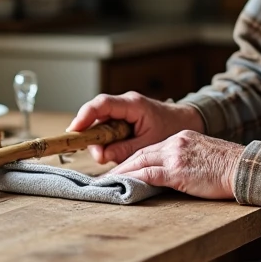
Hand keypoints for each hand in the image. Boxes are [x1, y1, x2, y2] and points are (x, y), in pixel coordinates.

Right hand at [67, 92, 203, 163]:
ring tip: (114, 155)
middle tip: (101, 157)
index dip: (85, 116)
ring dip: (101, 141)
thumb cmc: (171, 129)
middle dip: (93, 137)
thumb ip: (124, 150)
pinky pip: (107, 127)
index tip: (74, 131)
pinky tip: (116, 150)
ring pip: (100, 123)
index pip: (102, 104)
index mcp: (133, 105)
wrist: (186, 122)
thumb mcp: (149, 144)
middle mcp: (124, 104)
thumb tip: (102, 155)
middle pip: (96, 115)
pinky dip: (107, 140)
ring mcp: (122, 110)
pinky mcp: (122, 118)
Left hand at [112, 131, 243, 199]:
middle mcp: (175, 143)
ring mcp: (175, 156)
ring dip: (121, 173)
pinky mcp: (177, 171)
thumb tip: (179, 173)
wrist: (244, 167)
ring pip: (140, 162)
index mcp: (182, 138)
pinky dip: (132, 179)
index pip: (151, 148)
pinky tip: (122, 186)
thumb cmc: (230, 167)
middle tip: (106, 176)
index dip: (134, 159)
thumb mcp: (206, 156)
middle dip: (122, 165)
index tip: (123, 167)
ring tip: (108, 183)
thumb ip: (188, 160)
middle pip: (140, 153)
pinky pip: (148, 175)